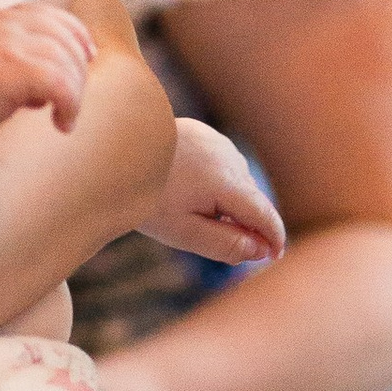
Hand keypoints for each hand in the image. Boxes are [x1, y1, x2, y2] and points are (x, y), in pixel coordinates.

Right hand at [0, 4, 95, 151]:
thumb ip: (13, 67)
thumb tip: (46, 89)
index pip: (50, 15)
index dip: (76, 35)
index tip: (86, 59)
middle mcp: (4, 24)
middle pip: (66, 36)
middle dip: (79, 69)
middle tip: (73, 100)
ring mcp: (7, 43)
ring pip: (68, 60)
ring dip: (74, 93)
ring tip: (63, 118)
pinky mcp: (11, 68)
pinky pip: (61, 82)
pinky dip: (70, 104)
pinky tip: (60, 124)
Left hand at [142, 114, 284, 265]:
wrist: (116, 152)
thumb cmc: (147, 197)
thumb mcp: (184, 231)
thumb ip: (226, 244)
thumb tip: (260, 251)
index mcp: (228, 183)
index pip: (265, 214)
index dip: (274, 238)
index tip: (275, 256)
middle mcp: (230, 158)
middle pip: (251, 199)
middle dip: (246, 223)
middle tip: (224, 246)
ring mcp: (218, 142)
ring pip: (237, 182)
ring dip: (230, 202)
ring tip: (194, 214)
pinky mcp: (204, 134)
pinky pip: (222, 165)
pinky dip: (216, 182)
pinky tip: (189, 190)